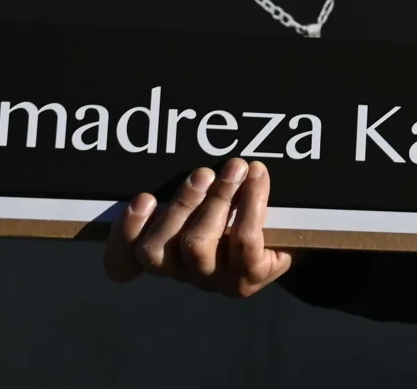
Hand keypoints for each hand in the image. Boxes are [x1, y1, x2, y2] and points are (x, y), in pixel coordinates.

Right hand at [103, 158, 293, 297]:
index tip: (143, 197)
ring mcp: (212, 279)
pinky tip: (258, 176)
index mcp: (163, 251)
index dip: (124, 234)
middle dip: (178, 205)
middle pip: (155, 250)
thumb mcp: (207, 194)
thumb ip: (187, 181)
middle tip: (203, 173)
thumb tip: (180, 137)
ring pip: (196, 245)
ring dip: (216, 200)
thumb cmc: (238, 207)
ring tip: (236, 168)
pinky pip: (244, 241)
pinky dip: (252, 204)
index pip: (123, 259)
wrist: (293, 232)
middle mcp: (181, 270)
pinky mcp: (247, 279)